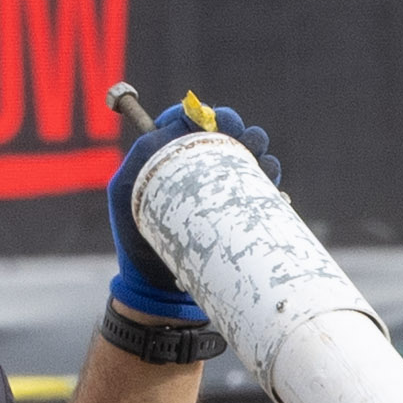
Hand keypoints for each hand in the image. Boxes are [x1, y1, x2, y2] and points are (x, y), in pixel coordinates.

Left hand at [103, 89, 277, 365]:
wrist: (157, 287)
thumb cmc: (135, 238)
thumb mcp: (125, 196)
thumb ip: (137, 162)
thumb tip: (155, 135)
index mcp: (169, 154)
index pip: (190, 123)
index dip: (208, 115)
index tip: (222, 122)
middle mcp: (198, 167)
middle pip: (228, 137)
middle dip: (244, 133)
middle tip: (252, 142)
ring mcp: (220, 190)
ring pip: (250, 162)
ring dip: (264, 158)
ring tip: (267, 167)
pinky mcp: (237, 214)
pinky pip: (262, 195)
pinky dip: (272, 192)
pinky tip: (277, 194)